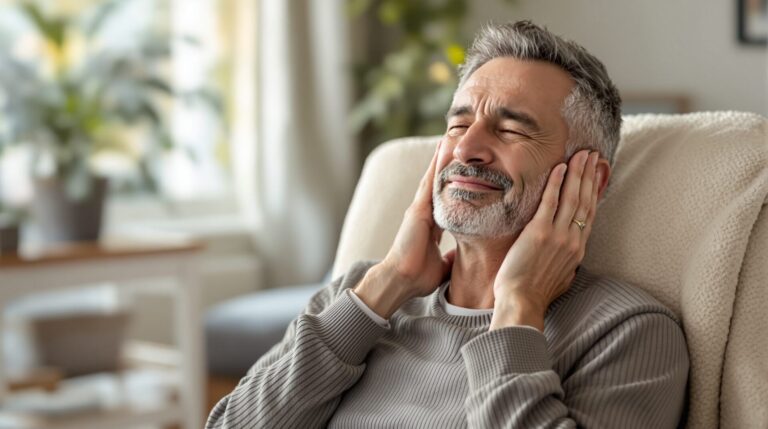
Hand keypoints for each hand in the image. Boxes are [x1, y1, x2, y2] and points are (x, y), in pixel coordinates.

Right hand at [354, 140, 454, 317]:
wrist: (400, 280)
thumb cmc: (418, 276)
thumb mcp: (441, 264)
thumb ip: (451, 257)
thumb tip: (463, 259)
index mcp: (430, 225)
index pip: (445, 200)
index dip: (453, 185)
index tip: (462, 172)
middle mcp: (423, 213)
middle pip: (437, 183)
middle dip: (445, 165)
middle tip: (454, 144)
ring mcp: (418, 210)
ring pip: (432, 178)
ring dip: (439, 159)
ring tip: (447, 138)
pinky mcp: (417, 210)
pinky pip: (428, 183)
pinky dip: (435, 166)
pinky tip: (441, 150)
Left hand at [489, 150, 600, 330]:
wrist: (522, 302)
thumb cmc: (535, 294)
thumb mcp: (561, 277)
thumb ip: (567, 261)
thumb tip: (568, 255)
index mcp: (578, 250)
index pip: (590, 212)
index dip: (595, 190)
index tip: (597, 172)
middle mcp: (573, 240)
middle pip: (585, 200)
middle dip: (590, 175)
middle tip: (593, 155)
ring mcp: (558, 235)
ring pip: (572, 197)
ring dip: (578, 173)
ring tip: (581, 154)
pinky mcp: (540, 232)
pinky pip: (551, 201)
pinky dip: (557, 182)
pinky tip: (560, 166)